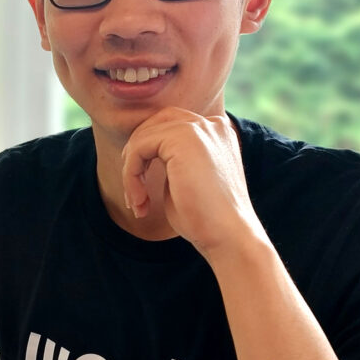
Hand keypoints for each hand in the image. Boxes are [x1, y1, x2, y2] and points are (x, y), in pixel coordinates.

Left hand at [121, 108, 263, 257]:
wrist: (228, 236)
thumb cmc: (205, 219)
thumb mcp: (185, 180)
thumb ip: (170, 161)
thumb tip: (138, 154)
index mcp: (216, 134)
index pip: (168, 126)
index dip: (146, 155)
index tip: (140, 191)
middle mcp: (211, 125)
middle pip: (154, 124)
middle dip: (135, 157)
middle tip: (133, 194)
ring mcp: (200, 128)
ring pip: (142, 137)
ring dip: (131, 173)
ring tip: (137, 203)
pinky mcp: (185, 137)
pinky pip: (139, 148)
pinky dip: (131, 176)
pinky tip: (140, 202)